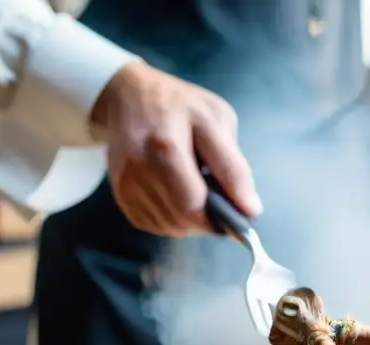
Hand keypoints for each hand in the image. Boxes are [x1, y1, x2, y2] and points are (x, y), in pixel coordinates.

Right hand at [90, 61, 262, 235]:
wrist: (129, 95)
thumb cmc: (180, 105)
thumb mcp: (217, 119)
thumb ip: (233, 166)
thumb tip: (249, 208)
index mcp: (166, 144)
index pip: (197, 200)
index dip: (227, 213)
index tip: (247, 214)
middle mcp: (140, 165)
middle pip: (183, 216)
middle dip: (211, 219)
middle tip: (223, 205)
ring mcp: (125, 180)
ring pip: (170, 225)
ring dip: (193, 221)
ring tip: (200, 195)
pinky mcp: (119, 192)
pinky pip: (153, 224)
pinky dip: (173, 220)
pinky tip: (179, 197)